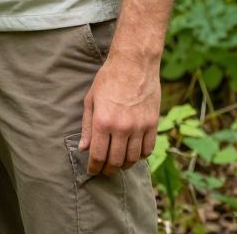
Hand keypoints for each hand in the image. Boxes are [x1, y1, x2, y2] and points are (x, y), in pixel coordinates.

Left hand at [79, 53, 160, 176]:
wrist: (133, 65)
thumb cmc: (108, 80)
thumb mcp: (91, 100)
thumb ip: (87, 127)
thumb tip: (83, 148)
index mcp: (103, 121)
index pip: (98, 155)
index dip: (94, 167)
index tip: (92, 171)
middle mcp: (122, 127)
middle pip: (116, 161)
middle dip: (109, 169)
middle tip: (105, 171)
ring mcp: (140, 127)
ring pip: (133, 158)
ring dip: (125, 165)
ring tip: (119, 164)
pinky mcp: (153, 124)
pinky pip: (148, 149)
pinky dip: (141, 156)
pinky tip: (134, 154)